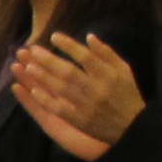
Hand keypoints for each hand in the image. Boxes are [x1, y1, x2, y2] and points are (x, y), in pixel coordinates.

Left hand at [15, 29, 145, 156]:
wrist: (134, 126)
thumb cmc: (127, 94)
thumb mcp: (123, 70)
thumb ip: (107, 53)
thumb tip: (89, 36)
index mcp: (109, 74)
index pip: (86, 57)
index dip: (69, 46)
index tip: (54, 36)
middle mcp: (97, 89)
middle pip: (69, 72)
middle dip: (49, 60)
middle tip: (33, 50)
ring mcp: (87, 105)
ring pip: (62, 89)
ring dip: (43, 77)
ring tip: (28, 66)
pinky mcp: (80, 120)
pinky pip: (60, 109)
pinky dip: (47, 100)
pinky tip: (33, 90)